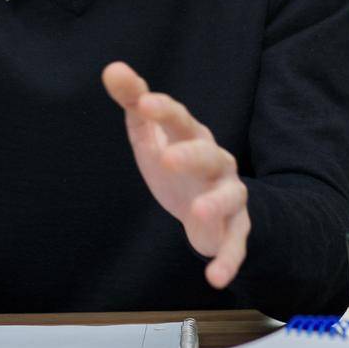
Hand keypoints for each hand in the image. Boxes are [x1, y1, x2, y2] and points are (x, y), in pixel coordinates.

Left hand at [102, 61, 250, 289]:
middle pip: (208, 153)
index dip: (163, 110)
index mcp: (193, 136)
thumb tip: (112, 68)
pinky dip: (228, 260)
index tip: (143, 102)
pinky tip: (215, 279)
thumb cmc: (176, 162)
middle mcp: (216, 162)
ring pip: (230, 197)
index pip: (179, 118)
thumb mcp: (150, 136)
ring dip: (215, 204)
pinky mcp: (234, 229)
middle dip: (190, 155)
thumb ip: (134, 102)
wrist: (209, 206)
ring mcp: (229, 195)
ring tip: (197, 212)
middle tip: (166, 158)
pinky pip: (236, 244)